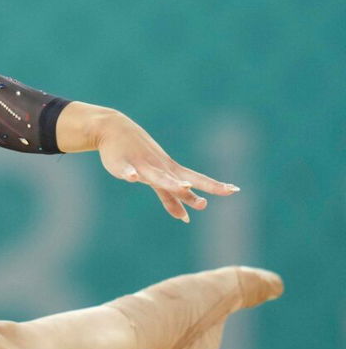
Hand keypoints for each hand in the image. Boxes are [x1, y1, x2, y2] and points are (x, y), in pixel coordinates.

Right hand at [95, 113, 239, 222]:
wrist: (114, 129)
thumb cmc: (139, 155)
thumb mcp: (157, 179)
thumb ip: (170, 199)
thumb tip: (185, 219)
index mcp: (171, 171)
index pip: (197, 180)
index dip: (215, 186)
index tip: (235, 190)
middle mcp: (161, 169)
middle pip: (181, 180)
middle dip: (194, 190)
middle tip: (207, 201)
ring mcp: (142, 166)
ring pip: (158, 177)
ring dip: (170, 183)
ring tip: (184, 187)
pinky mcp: (123, 164)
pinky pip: (126, 170)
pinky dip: (129, 173)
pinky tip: (131, 177)